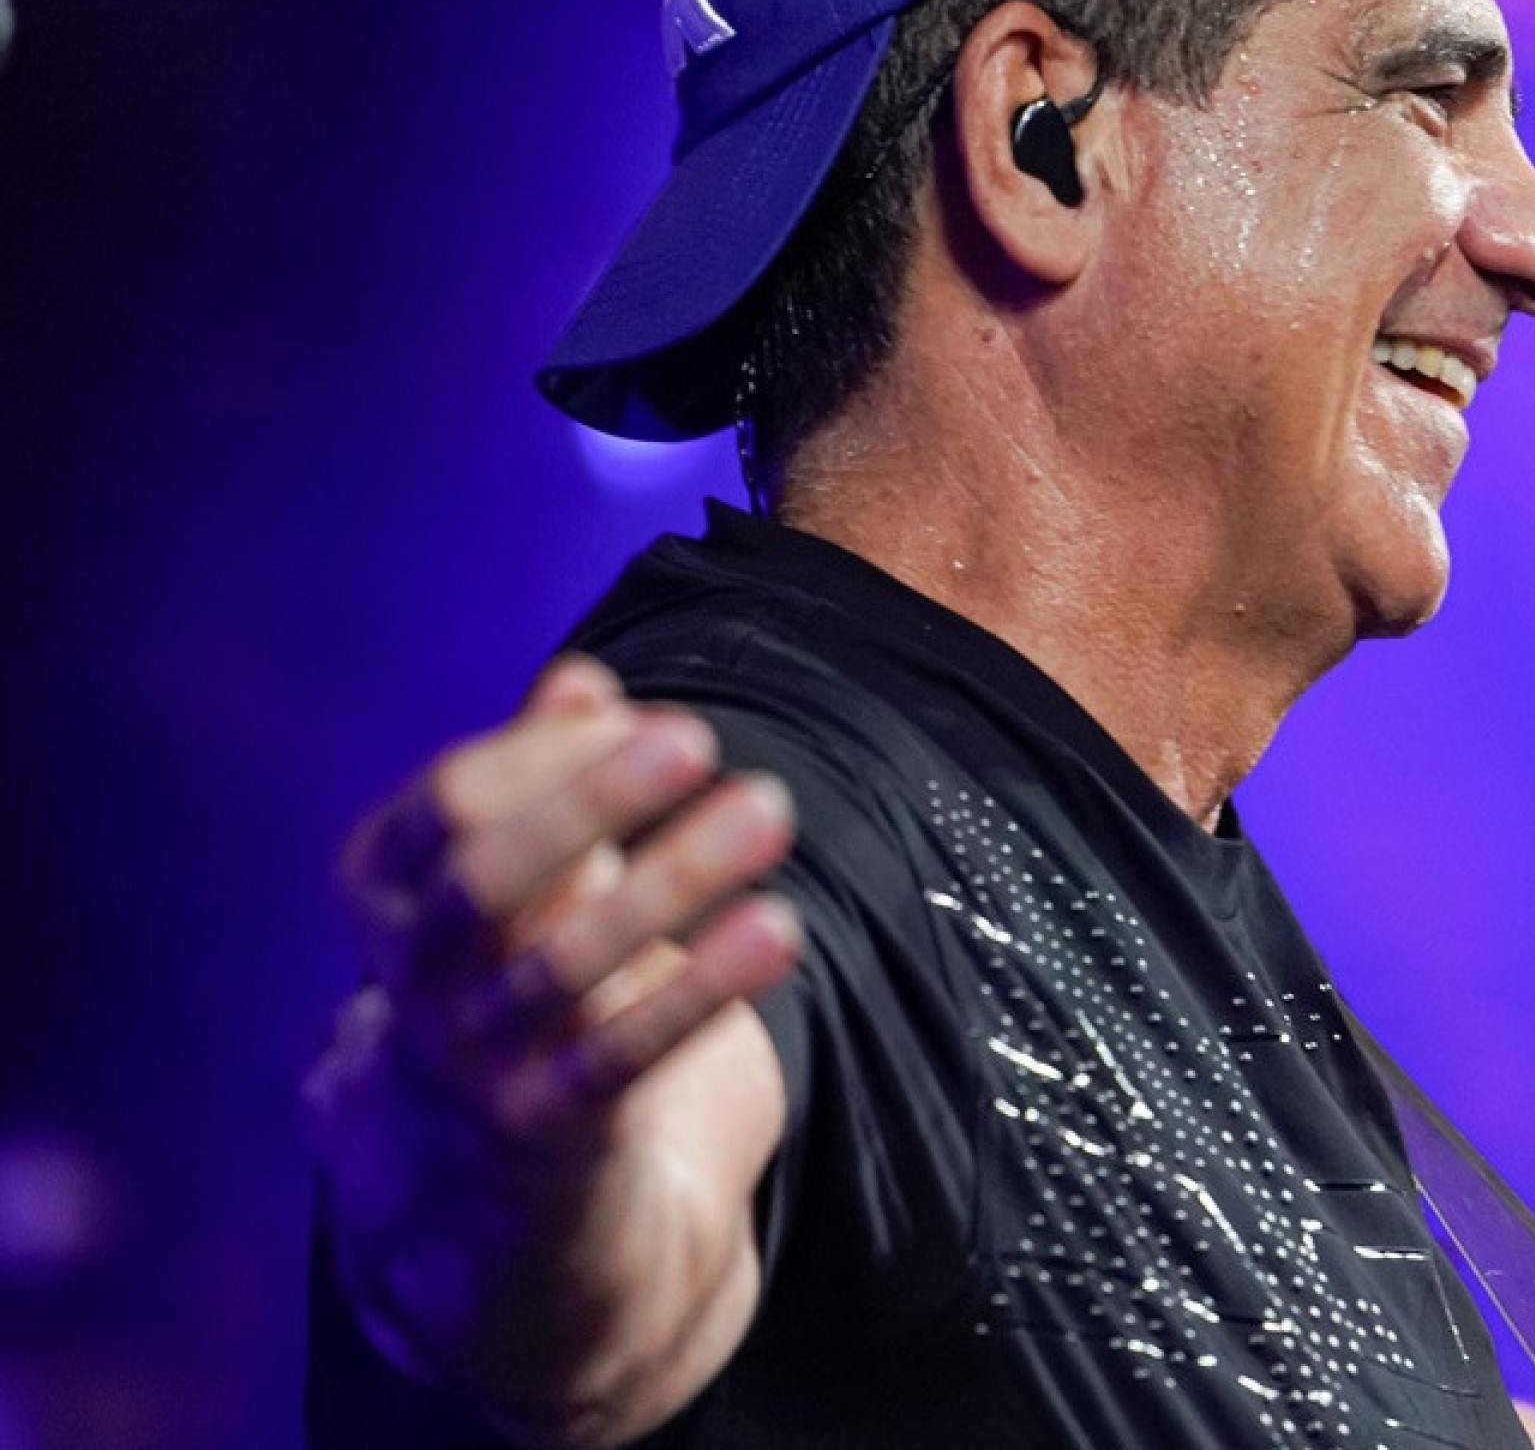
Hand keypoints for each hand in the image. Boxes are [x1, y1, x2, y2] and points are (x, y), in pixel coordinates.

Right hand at [304, 654, 800, 1391]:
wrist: (470, 1219)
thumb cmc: (504, 1003)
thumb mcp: (510, 895)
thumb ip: (541, 788)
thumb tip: (583, 683)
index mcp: (388, 903)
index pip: (447, 803)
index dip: (551, 756)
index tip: (652, 720)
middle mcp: (409, 981)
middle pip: (480, 875)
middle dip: (586, 803)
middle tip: (696, 739)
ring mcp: (467, 1065)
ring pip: (561, 964)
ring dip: (671, 881)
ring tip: (771, 807)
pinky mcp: (544, 1137)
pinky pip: (620, 1059)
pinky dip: (700, 989)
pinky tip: (778, 928)